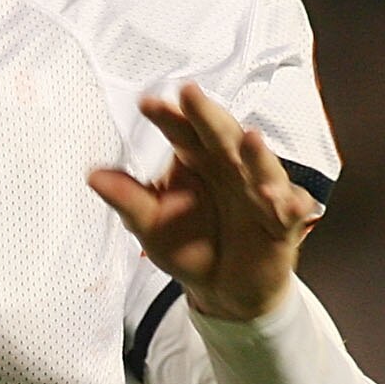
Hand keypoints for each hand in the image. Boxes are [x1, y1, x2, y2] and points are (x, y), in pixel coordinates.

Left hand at [87, 82, 318, 322]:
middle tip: (190, 94)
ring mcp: (259, 190)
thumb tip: (93, 176)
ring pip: (261, 167)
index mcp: (196, 157)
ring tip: (249, 139)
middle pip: (221, 135)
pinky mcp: (282, 221)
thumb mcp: (151, 224)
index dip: (167, 117)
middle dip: (208, 115)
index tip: (146, 104)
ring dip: (257, 155)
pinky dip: (291, 205)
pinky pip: (290, 211)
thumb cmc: (190, 244)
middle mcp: (230, 166)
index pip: (181, 130)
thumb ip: (127, 199)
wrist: (222, 288)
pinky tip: (286, 203)